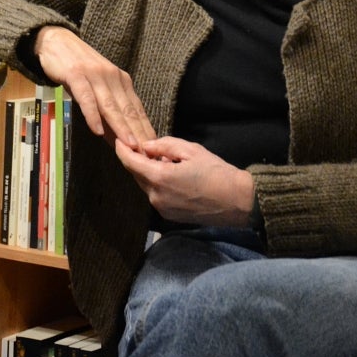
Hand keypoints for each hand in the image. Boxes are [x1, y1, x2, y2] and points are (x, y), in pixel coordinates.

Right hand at [32, 26, 155, 149]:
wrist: (56, 41)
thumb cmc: (78, 68)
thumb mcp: (96, 88)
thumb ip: (107, 112)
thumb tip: (119, 140)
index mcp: (122, 81)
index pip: (137, 110)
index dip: (145, 130)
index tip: (153, 149)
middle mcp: (113, 77)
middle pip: (128, 109)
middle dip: (139, 134)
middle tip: (147, 154)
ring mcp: (95, 76)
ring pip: (111, 106)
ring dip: (121, 127)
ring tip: (130, 146)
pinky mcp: (76, 75)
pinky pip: (87, 98)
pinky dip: (93, 115)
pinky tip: (97, 130)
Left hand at [116, 136, 254, 228]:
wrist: (238, 202)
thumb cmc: (217, 173)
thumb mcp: (191, 150)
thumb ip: (164, 146)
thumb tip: (145, 146)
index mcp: (160, 178)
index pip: (130, 162)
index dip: (122, 150)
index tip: (119, 140)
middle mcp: (156, 196)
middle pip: (136, 175)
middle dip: (137, 161)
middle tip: (145, 148)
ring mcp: (162, 209)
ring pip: (146, 186)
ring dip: (149, 173)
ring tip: (166, 162)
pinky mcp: (169, 216)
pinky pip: (156, 196)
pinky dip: (158, 185)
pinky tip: (172, 177)